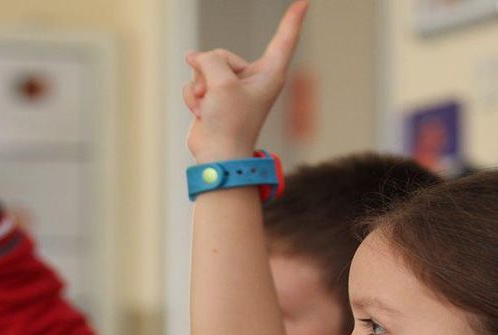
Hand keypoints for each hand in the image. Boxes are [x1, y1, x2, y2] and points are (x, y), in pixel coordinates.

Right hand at [183, 1, 306, 161]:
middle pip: (223, 54)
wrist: (217, 156)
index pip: (284, 39)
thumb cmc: (230, 124)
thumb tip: (194, 58)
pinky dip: (193, 98)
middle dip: (209, 70)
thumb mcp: (221, 83)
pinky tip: (200, 112)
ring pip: (205, 67)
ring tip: (207, 106)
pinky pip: (196, 82)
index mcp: (269, 73)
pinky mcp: (215, 97)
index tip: (304, 1)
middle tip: (213, 93)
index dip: (292, 19)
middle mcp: (252, 78)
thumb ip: (209, 60)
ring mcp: (232, 88)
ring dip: (199, 86)